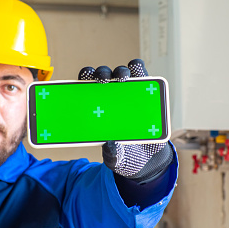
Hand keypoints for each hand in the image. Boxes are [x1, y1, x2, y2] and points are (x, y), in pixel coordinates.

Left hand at [78, 59, 172, 183]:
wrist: (147, 157)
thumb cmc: (124, 154)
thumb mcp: (116, 157)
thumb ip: (112, 154)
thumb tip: (110, 145)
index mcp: (95, 108)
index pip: (85, 88)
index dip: (82, 82)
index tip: (81, 82)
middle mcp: (109, 95)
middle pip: (102, 77)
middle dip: (100, 74)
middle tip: (102, 81)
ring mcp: (127, 91)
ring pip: (120, 73)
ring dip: (120, 71)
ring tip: (122, 78)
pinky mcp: (144, 90)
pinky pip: (140, 75)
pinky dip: (138, 69)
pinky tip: (137, 70)